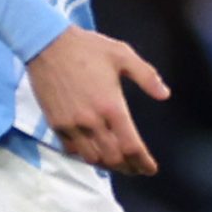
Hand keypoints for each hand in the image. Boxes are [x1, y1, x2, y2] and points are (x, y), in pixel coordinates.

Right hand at [26, 25, 170, 173]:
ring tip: (119, 164)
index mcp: (111, 106)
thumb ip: (147, 76)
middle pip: (113, 158)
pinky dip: (85, 155)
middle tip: (137, 168)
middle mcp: (92, 121)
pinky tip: (94, 152)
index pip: (131, 146)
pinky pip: (72, 150)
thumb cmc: (87, 48)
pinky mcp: (55, 123)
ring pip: (92, 158)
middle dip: (129, 168)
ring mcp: (71, 124)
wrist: (47, 43)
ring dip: (108, 165)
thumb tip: (165, 94)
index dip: (143, 162)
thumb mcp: (123, 54)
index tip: (150, 168)